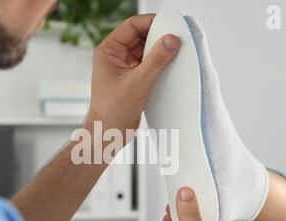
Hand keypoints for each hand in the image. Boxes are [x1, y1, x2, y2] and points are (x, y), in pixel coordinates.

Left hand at [87, 14, 180, 132]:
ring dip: (159, 51)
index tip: (169, 23)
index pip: (131, 26)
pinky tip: (170, 66)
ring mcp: (124, 68)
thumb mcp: (137, 82)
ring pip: (145, 51)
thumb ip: (156, 60)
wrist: (109, 133)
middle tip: (176, 38)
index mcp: (108, 51)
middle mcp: (115, 57)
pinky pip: (148, 65)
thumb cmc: (112, 110)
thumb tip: (172, 40)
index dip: (150, 22)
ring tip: (176, 52)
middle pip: (140, 37)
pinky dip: (159, 64)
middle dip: (158, 36)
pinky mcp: (133, 80)